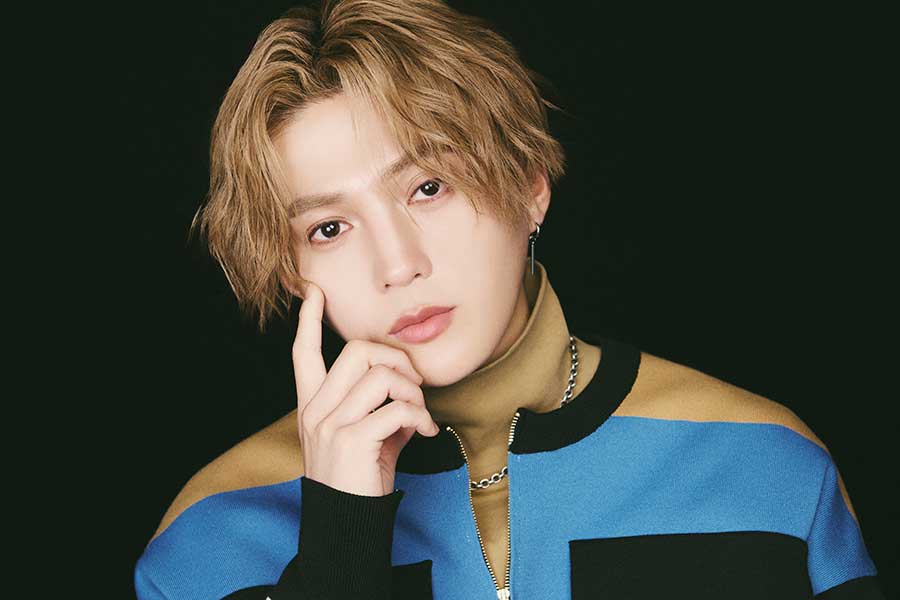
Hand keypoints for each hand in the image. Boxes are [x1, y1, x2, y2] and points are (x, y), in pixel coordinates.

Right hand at [293, 281, 439, 496]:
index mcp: (312, 405)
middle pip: (356, 351)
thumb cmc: (359, 478)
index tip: (313, 292)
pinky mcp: (353, 440)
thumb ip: (380, 405)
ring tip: (421, 415)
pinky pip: (397, 408)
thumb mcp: (366, 435)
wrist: (347, 525)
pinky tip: (426, 432)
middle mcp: (315, 410)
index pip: (302, 353)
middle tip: (415, 385)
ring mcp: (331, 424)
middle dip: (395, 358)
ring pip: (381, 375)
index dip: (308, 320)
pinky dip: (420, 417)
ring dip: (413, 392)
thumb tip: (410, 386)